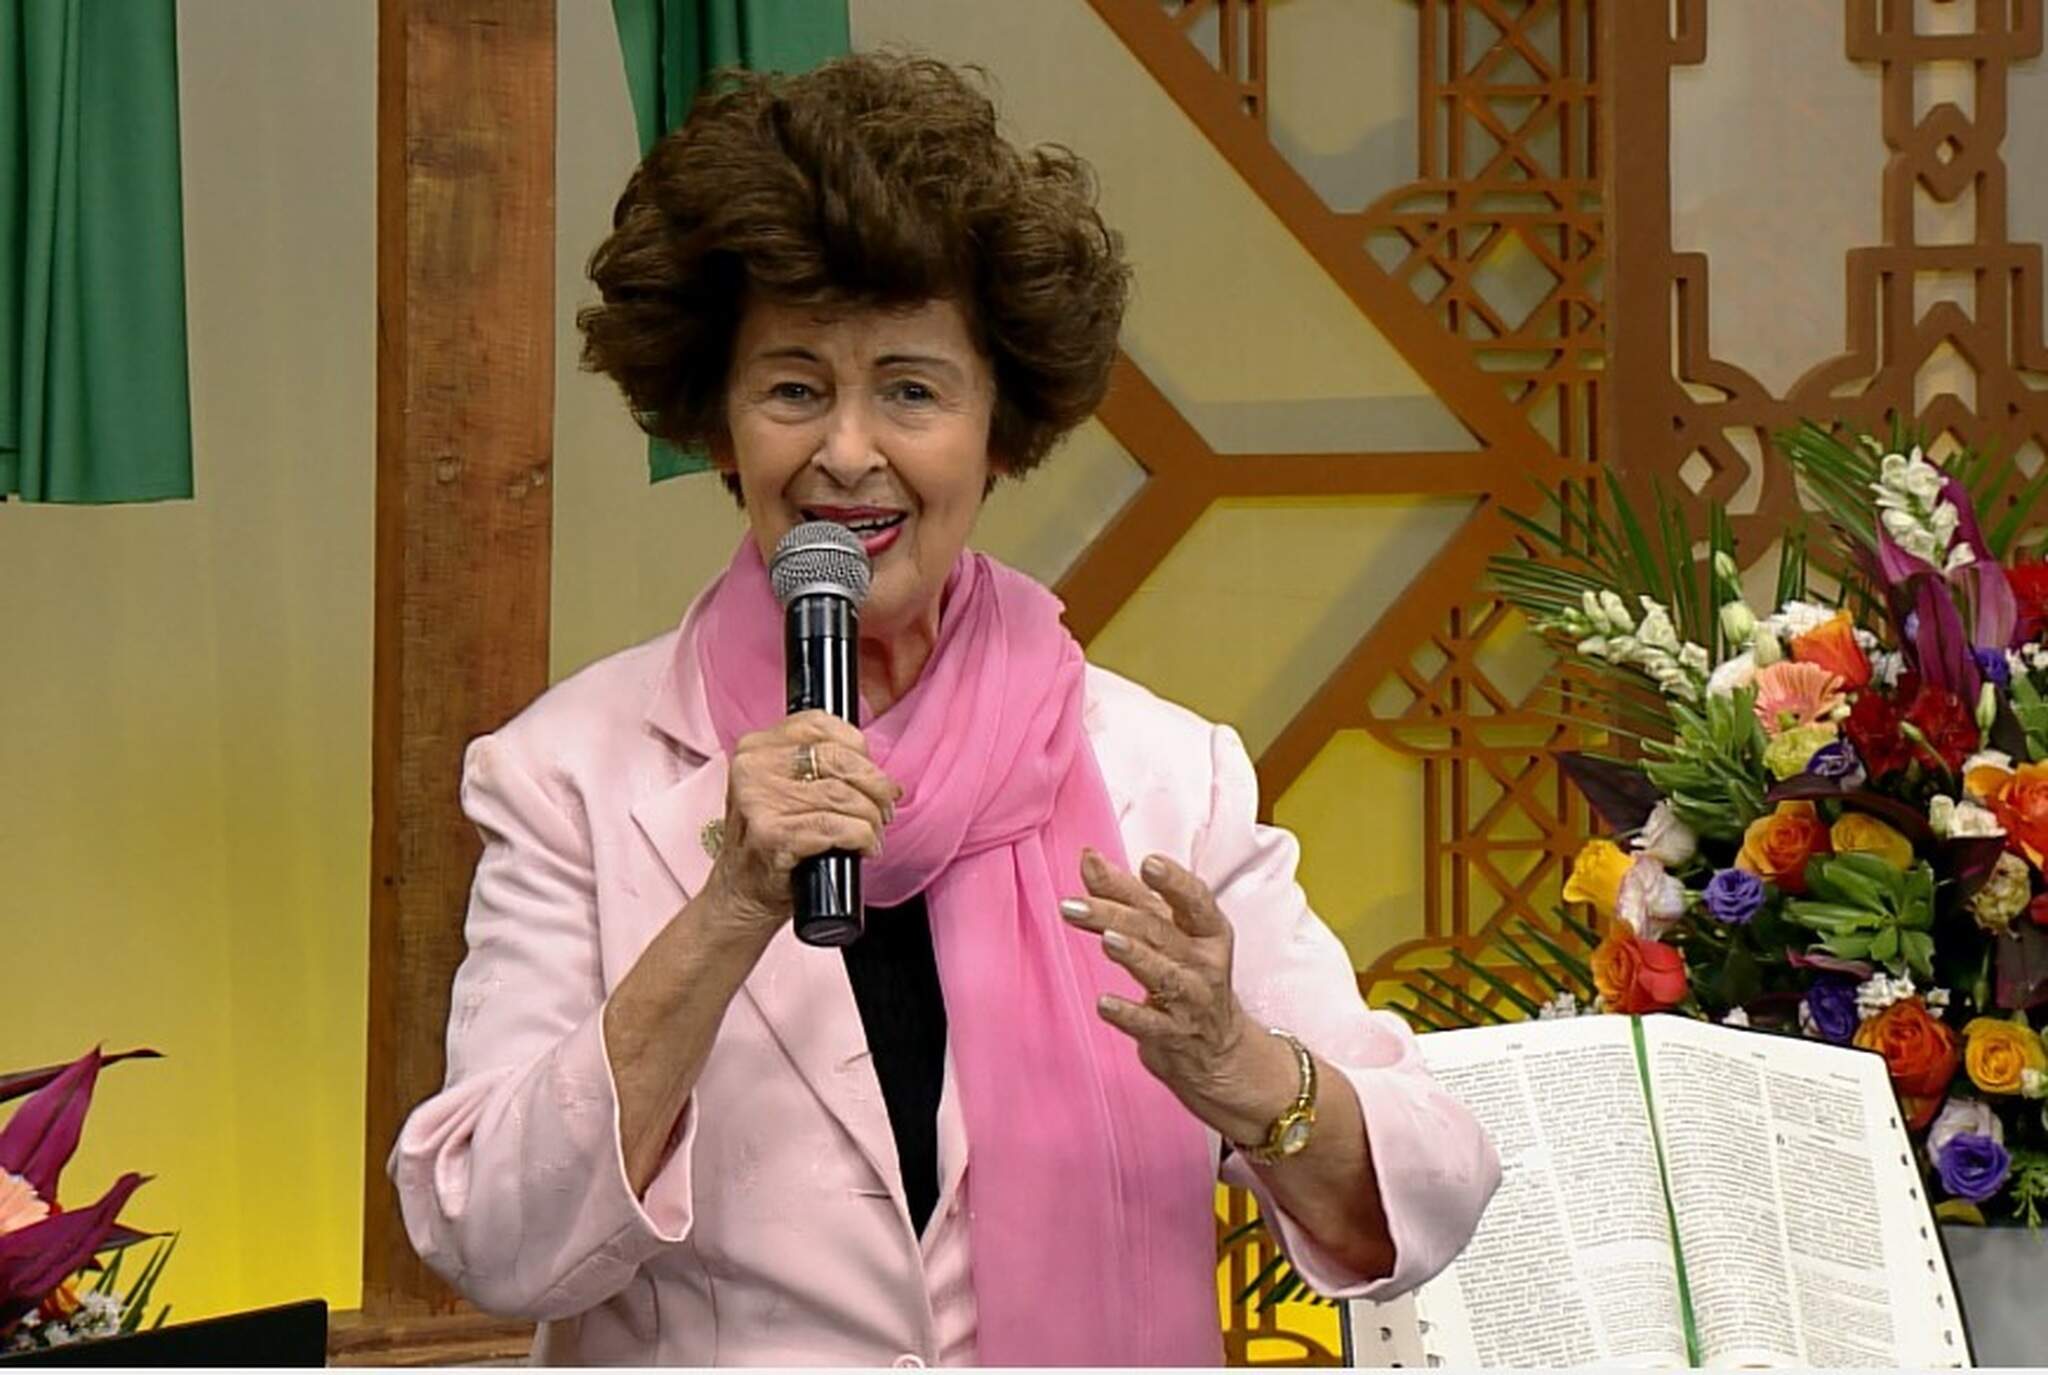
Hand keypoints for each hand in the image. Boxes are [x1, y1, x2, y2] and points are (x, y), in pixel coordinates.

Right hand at [709, 710, 901, 937]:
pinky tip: (865, 847)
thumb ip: (814, 764)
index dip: (859, 748)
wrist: (739, 893)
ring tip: (874, 831)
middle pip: (838, 758)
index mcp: (755, 747)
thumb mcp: (781, 788)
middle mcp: (753, 769)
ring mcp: (760, 802)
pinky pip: (836, 827)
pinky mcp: (773, 835)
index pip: (820, 723)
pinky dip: (862, 837)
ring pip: (843, 796)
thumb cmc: (769, 841)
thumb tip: (872, 766)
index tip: (871, 773)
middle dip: (875, 785)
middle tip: (885, 806)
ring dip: (871, 817)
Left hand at [1061, 850, 1293, 1140]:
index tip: (1149, 863)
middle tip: (1072, 905)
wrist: (1217, 1050)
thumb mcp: (1167, 931)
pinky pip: (1151, 1025)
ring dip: (1135, 956)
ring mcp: (1192, 1001)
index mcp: (1207, 930)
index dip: (1175, 881)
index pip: (1195, 900)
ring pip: (1163, 975)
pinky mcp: (1174, 1036)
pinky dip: (1128, 1014)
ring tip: (1107, 939)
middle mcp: (1204, 963)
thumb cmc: (1186, 974)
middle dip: (1115, 914)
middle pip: (1159, 932)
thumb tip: (1088, 856)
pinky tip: (1104, 1004)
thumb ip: (1127, 893)